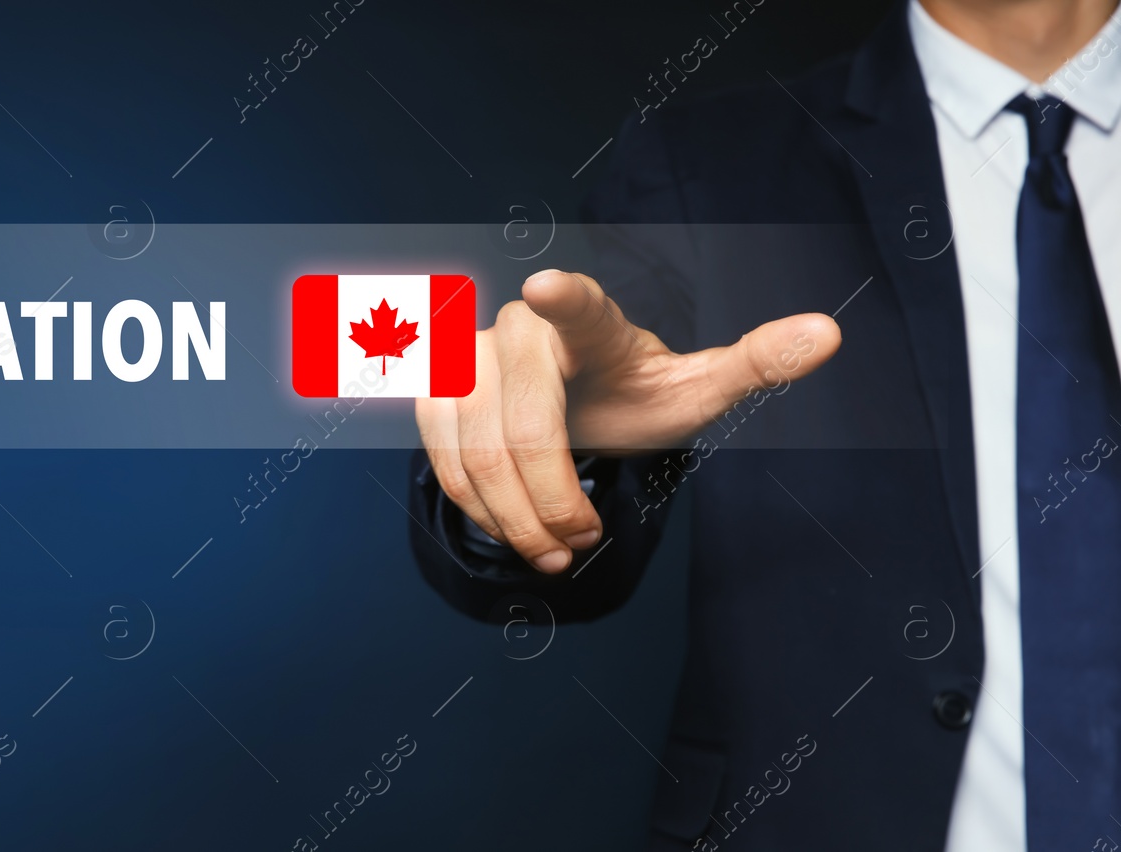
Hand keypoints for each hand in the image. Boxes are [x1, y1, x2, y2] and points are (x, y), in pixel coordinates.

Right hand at [415, 269, 840, 572]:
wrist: (572, 400)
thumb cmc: (634, 393)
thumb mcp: (695, 387)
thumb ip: (754, 363)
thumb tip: (831, 332)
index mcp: (594, 326)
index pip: (580, 308)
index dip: (563, 299)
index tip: (545, 286)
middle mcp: (523, 330)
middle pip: (526, 427)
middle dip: (553, 501)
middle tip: (584, 543)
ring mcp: (470, 358)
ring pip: (478, 453)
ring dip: (517, 519)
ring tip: (555, 550)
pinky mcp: (437, 391)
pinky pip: (444, 461)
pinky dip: (480, 510)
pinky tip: (515, 530)